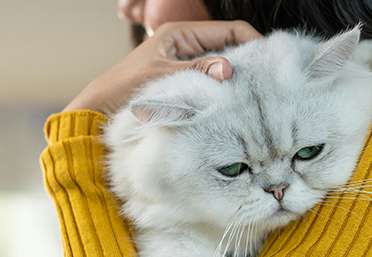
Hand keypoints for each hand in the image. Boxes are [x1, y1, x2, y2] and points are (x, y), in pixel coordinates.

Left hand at [63, 21, 261, 115]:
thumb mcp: (164, 78)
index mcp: (182, 34)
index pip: (230, 30)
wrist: (101, 111)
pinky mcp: (185, 84)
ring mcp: (187, 65)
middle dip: (248, 63)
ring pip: (222, 68)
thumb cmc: (126, 90)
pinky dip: (223, 91)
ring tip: (254, 95)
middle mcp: (187, 46)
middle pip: (230, 48)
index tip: (270, 62)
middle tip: (266, 83)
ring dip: (236, 80)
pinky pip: (212, 83)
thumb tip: (229, 69)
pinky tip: (233, 104)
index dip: (253, 42)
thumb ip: (197, 72)